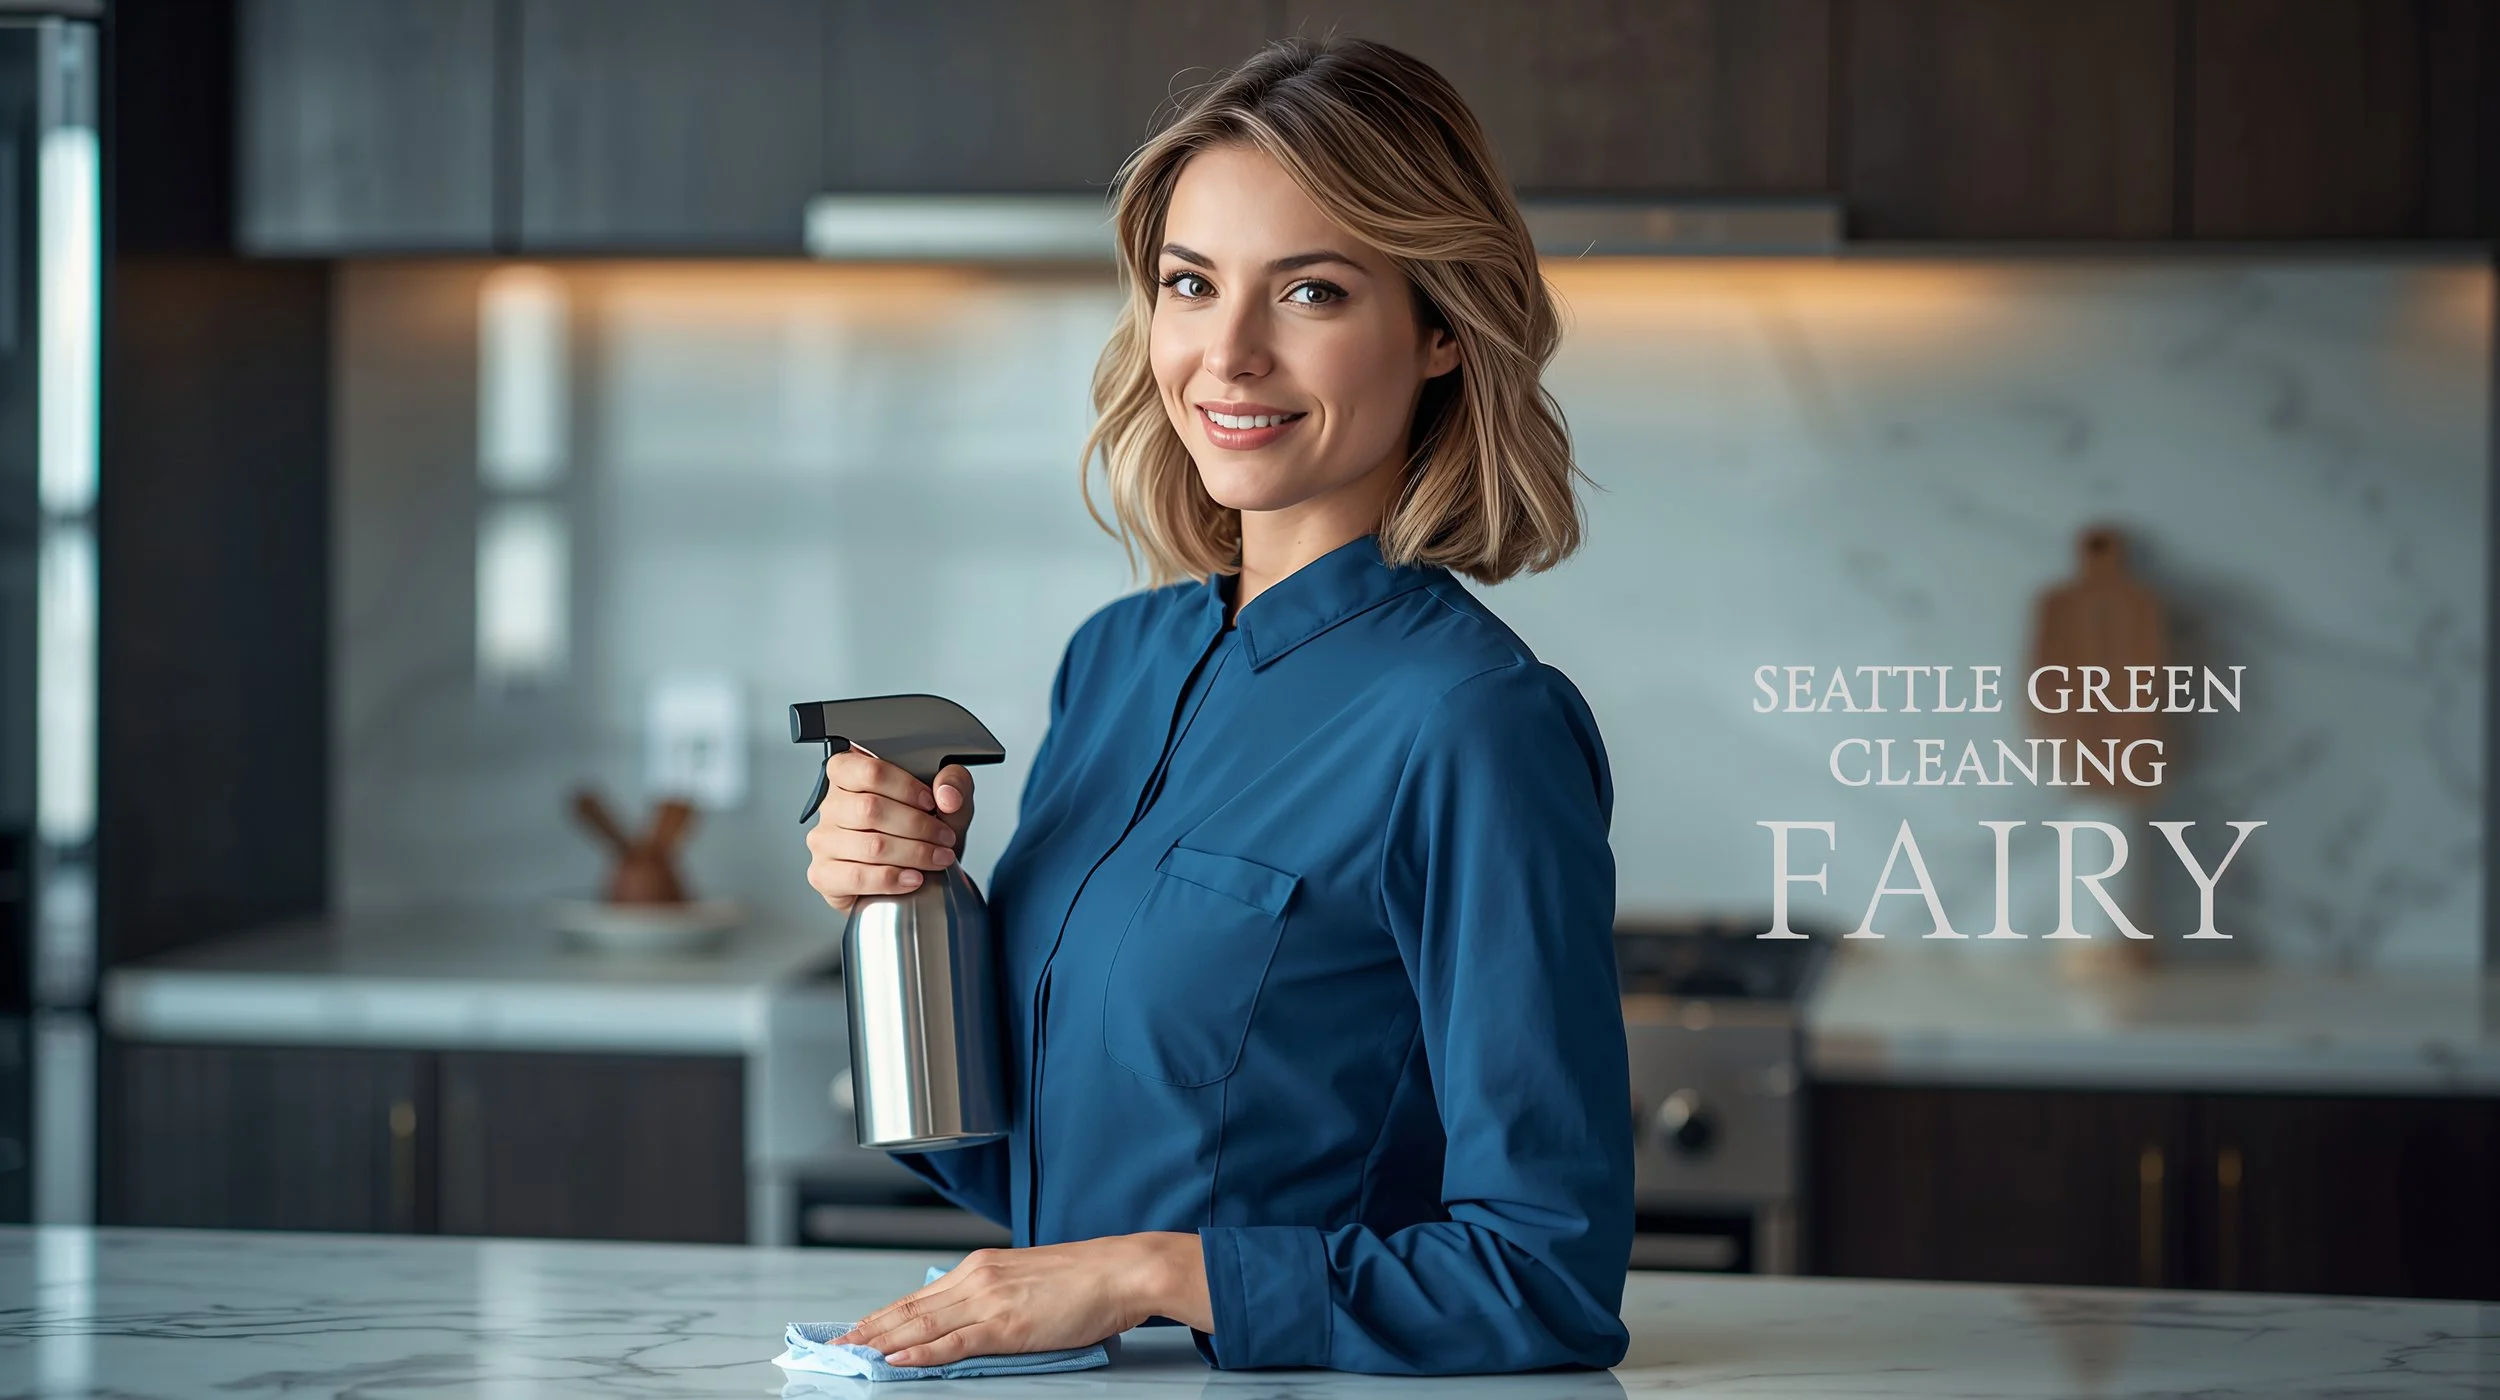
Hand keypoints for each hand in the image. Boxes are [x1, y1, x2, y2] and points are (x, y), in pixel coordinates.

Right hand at [803, 749, 977, 915]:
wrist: (915, 878)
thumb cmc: (921, 833)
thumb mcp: (947, 802)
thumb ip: (954, 784)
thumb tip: (947, 795)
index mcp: (851, 774)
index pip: (868, 770)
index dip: (905, 787)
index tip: (930, 802)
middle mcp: (832, 805)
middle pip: (870, 808)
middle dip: (918, 826)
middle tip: (944, 837)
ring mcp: (823, 840)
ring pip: (869, 845)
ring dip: (913, 853)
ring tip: (937, 858)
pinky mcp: (824, 874)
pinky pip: (857, 876)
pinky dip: (892, 878)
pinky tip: (912, 878)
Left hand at [832, 1235, 1209, 1366]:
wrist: (1120, 1271)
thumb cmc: (1084, 1280)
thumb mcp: (1026, 1282)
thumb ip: (993, 1297)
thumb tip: (967, 1320)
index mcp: (981, 1266)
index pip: (919, 1296)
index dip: (884, 1315)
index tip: (858, 1328)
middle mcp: (977, 1278)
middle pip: (911, 1310)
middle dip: (871, 1329)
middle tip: (840, 1345)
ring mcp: (990, 1300)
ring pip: (923, 1326)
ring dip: (883, 1342)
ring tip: (855, 1355)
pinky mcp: (1007, 1324)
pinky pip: (954, 1342)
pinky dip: (921, 1353)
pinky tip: (898, 1360)